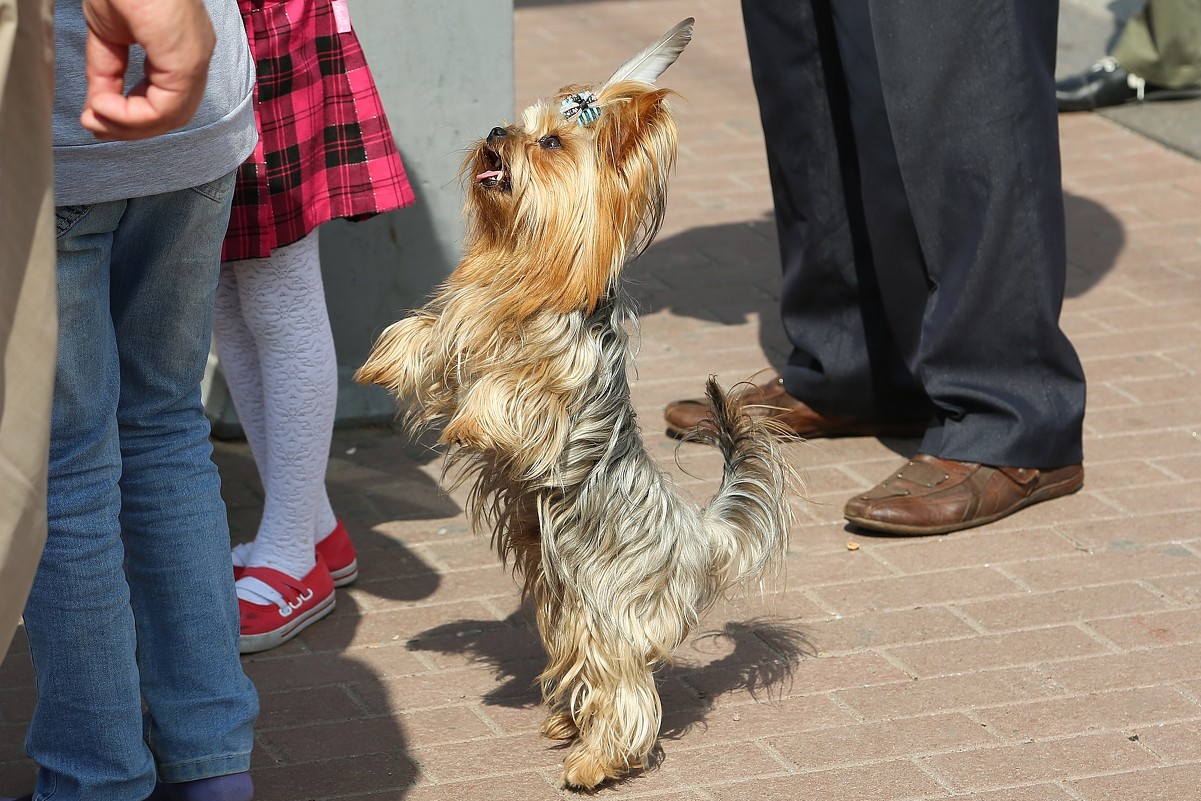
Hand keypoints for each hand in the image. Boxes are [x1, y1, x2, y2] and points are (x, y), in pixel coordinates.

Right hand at [80, 0, 215, 139]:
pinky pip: (164, 107)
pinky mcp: (186, 60)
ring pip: (171, 116)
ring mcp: (194, 59)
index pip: (168, 100)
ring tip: (97, 118)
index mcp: (182, 50)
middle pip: (173, 115)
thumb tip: (99, 109)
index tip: (97, 116)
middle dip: (131, 127)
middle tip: (95, 126)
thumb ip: (109, 73)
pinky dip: (131, 114)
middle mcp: (195, 57)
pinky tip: (104, 106)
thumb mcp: (108, 36)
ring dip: (129, 125)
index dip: (133, 117)